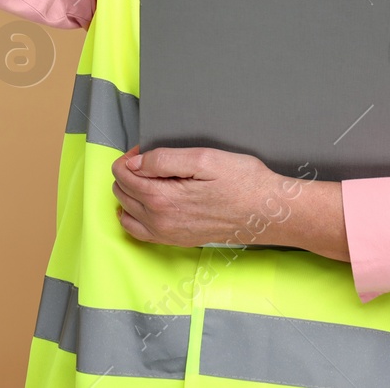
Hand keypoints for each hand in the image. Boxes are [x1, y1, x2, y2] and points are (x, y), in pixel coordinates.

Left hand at [110, 144, 297, 247]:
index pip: (123, 175)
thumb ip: (164, 159)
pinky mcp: (178, 241)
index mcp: (163, 199)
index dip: (129, 156)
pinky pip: (141, 233)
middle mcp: (160, 221)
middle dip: (128, 172)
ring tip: (146, 178)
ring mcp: (168, 235)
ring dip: (129, 194)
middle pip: (122, 193)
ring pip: (127, 214)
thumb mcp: (204, 158)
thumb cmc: (243, 182)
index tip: (144, 148)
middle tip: (148, 159)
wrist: (268, 212)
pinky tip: (145, 205)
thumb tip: (135, 162)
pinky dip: (135, 217)